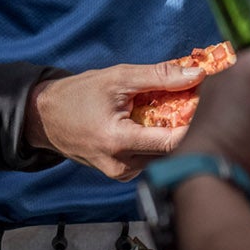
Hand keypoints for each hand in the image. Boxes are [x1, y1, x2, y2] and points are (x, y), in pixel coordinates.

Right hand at [26, 59, 205, 179]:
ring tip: (169, 114)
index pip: (174, 140)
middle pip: (173, 150)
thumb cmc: (76, 95)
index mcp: (118, 140)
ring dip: (172, 135)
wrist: (43, 118)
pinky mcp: (121, 175)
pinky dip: (157, 142)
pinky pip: (150, 159)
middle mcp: (122, 165)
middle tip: (192, 104)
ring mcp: (122, 174)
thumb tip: (198, 74)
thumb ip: (158, 76)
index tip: (206, 104)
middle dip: (185, 126)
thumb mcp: (115, 78)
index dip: (195, 122)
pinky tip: (152, 127)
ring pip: (163, 156)